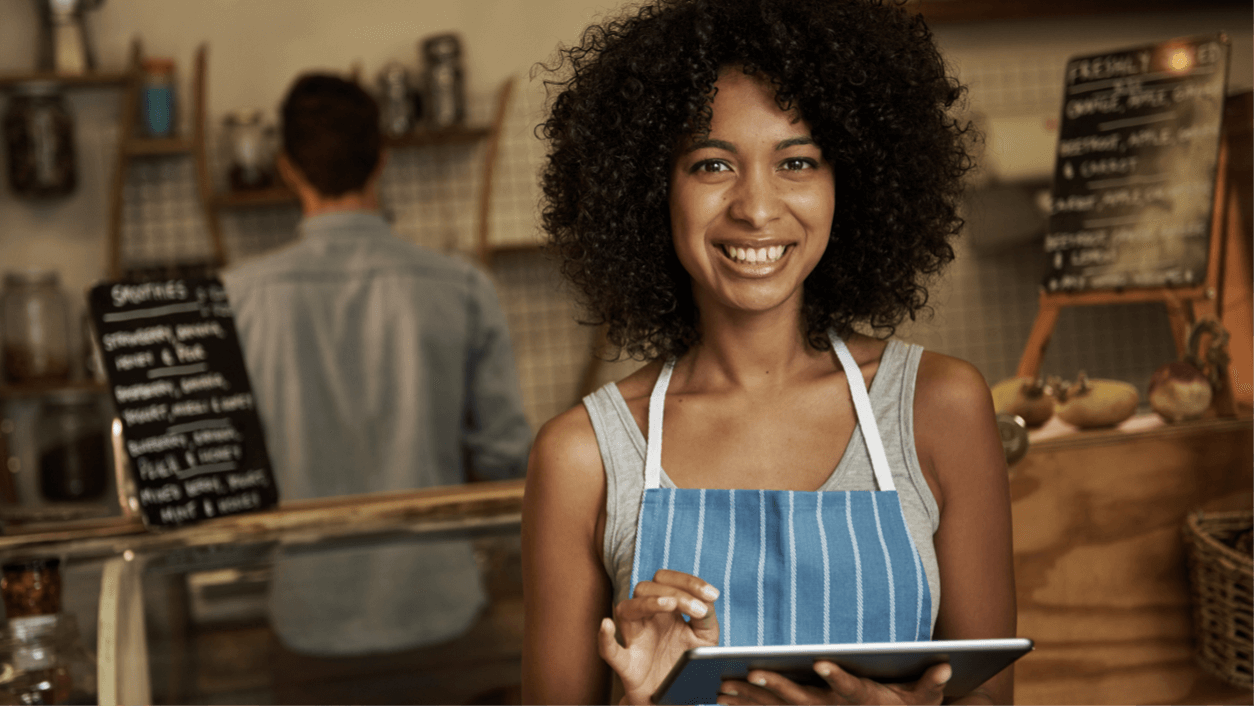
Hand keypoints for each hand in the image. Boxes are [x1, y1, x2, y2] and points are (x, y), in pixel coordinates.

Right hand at [598, 569, 721, 704]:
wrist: (676, 699)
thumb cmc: (688, 665)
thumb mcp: (705, 638)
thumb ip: (706, 617)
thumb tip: (705, 601)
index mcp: (665, 610)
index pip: (667, 580)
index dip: (689, 582)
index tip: (712, 594)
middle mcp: (646, 619)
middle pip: (646, 588)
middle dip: (674, 591)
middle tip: (698, 610)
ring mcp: (634, 639)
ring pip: (626, 609)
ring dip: (648, 602)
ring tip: (670, 604)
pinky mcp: (627, 665)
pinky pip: (609, 650)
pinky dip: (605, 638)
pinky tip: (607, 626)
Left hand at [717, 661, 951, 705]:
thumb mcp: (924, 698)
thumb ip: (932, 683)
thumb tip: (947, 666)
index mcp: (864, 701)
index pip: (851, 688)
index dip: (837, 677)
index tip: (821, 663)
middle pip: (803, 701)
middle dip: (777, 687)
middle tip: (752, 672)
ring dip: (751, 698)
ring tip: (722, 685)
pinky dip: (747, 705)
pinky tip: (722, 696)